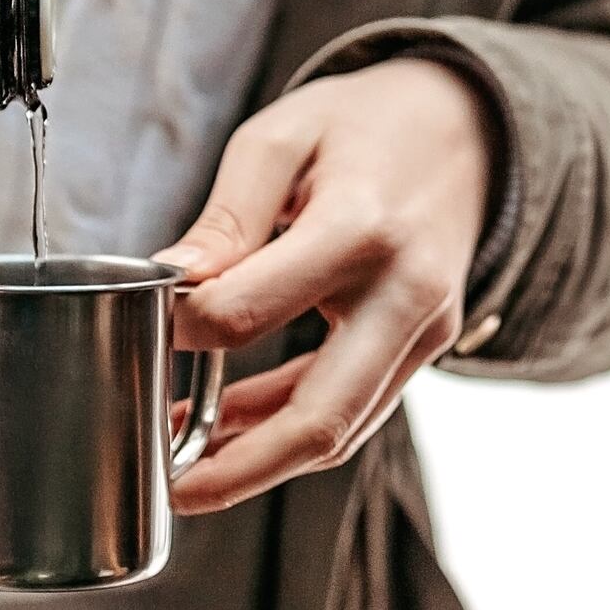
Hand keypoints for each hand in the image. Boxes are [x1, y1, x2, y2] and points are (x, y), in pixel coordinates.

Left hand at [154, 56, 495, 513]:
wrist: (467, 125)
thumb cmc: (366, 123)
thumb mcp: (282, 135)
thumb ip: (226, 215)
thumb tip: (171, 280)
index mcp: (360, 228)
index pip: (250, 310)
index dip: (182, 329)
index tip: (143, 323)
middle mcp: (405, 293)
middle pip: (319, 416)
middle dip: (237, 468)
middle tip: (167, 485)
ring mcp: (424, 330)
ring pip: (341, 429)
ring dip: (260, 460)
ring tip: (185, 463)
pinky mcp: (425, 347)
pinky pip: (354, 406)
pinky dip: (291, 424)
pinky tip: (230, 425)